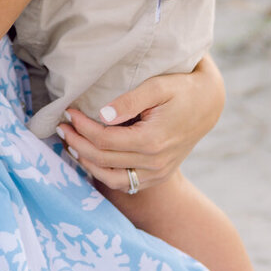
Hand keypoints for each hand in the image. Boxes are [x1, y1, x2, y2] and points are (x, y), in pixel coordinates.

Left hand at [55, 55, 224, 192]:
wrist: (209, 105)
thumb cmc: (182, 89)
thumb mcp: (158, 86)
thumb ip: (129, 100)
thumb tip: (101, 115)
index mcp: (152, 140)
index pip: (104, 139)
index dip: (81, 126)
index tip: (68, 111)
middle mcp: (155, 163)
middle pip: (102, 159)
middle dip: (77, 142)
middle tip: (61, 126)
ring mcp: (157, 173)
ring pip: (110, 177)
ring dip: (85, 161)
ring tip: (69, 143)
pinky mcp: (158, 177)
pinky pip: (124, 183)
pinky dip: (103, 173)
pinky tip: (89, 157)